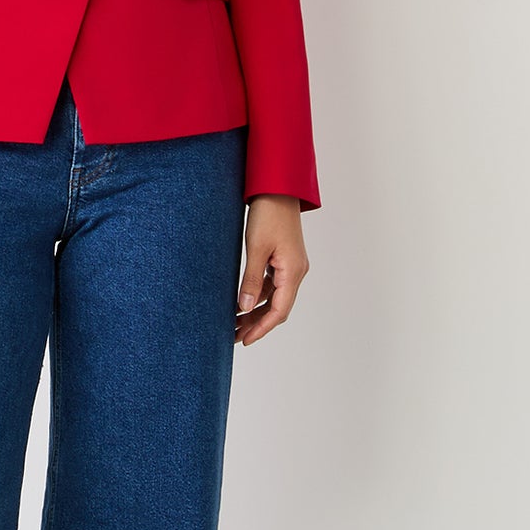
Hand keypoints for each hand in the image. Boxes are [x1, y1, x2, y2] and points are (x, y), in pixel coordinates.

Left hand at [236, 195, 308, 345]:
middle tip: (234, 335)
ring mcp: (290, 265)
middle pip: (277, 307)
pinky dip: (257, 295)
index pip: (279, 311)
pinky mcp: (283, 259)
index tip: (245, 340)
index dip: (262, 328)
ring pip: (273, 297)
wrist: (277, 189)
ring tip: (234, 322)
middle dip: (256, 323)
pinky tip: (241, 301)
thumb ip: (250, 279)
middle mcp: (295, 271)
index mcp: (293, 272)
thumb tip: (243, 306)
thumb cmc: (268, 215)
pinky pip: (272, 284)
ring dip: (255, 310)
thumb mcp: (256, 248)